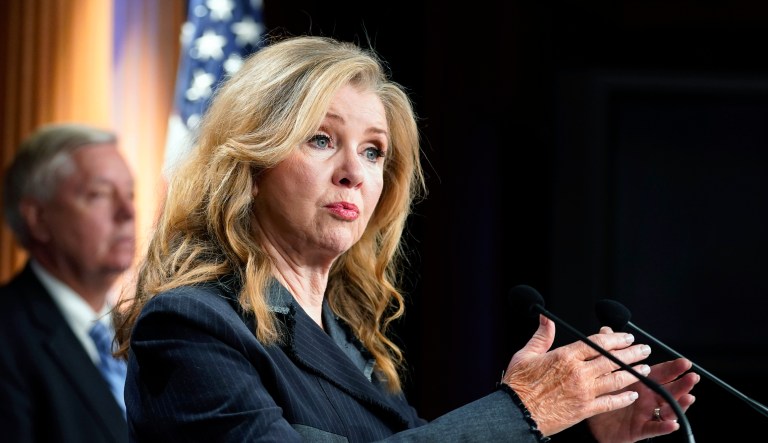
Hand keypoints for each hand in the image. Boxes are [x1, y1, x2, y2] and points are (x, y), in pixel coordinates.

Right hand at [502, 316, 651, 435]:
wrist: (517, 412)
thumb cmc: (519, 385)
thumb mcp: (526, 354)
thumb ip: (541, 335)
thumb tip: (545, 318)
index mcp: (565, 356)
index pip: (597, 343)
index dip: (615, 339)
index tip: (626, 337)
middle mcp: (578, 373)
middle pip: (612, 360)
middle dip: (632, 353)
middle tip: (643, 349)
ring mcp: (584, 392)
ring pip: (616, 380)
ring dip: (633, 373)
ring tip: (645, 369)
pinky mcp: (585, 409)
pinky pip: (610, 402)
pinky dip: (623, 398)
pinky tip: (632, 394)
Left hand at [586, 327, 699, 442]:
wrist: (593, 420)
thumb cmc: (604, 396)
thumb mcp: (606, 373)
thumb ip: (610, 353)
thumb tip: (607, 330)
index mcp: (641, 383)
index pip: (660, 373)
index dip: (673, 368)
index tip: (684, 362)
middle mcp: (648, 398)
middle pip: (669, 390)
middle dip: (682, 383)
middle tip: (692, 376)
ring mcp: (646, 414)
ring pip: (667, 409)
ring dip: (679, 404)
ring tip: (688, 397)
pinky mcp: (640, 429)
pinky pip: (654, 428)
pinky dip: (664, 427)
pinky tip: (672, 424)